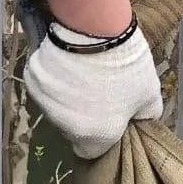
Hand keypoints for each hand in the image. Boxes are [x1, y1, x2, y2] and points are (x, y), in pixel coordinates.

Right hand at [24, 22, 161, 159]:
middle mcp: (65, 126)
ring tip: (85, 78)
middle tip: (100, 95)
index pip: (91, 152)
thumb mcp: (149, 97)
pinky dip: (56, 81)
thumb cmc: (128, 69)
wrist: (96, 30)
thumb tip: (139, 122)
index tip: (109, 122)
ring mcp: (45, 102)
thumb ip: (144, 117)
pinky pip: (46, 88)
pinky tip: (69, 67)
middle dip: (85, 118)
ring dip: (68, 100)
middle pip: (73, 130)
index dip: (101, 139)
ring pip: (57, 109)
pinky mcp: (33, 80)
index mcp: (95, 137)